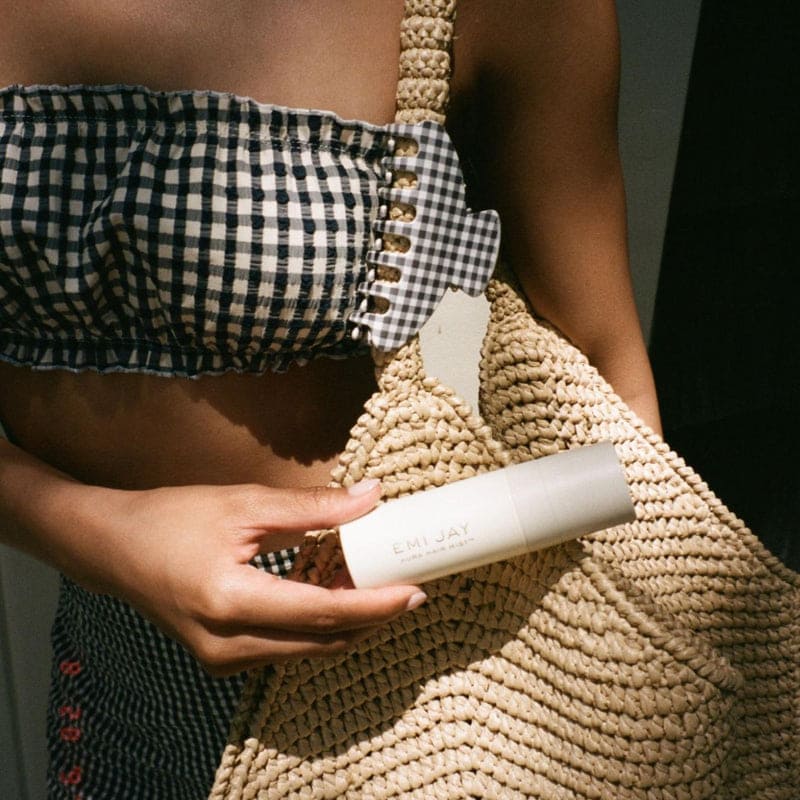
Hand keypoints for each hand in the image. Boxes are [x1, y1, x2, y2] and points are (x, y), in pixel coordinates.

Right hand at [71, 479, 425, 675]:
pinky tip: (335, 596)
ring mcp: (223, 659)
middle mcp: (228, 644)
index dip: (375, 605)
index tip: (414, 590)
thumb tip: (371, 496)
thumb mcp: (244, 503)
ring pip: (307, 650)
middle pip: (321, 640)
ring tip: (378, 588)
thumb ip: (312, 506)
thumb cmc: (171, 519)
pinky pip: (287, 649)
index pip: (322, 612)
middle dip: (371, 619)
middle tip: (408, 589)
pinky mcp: (223, 658)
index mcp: (231, 602)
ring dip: (347, 623)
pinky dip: (318, 627)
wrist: (112, 548)